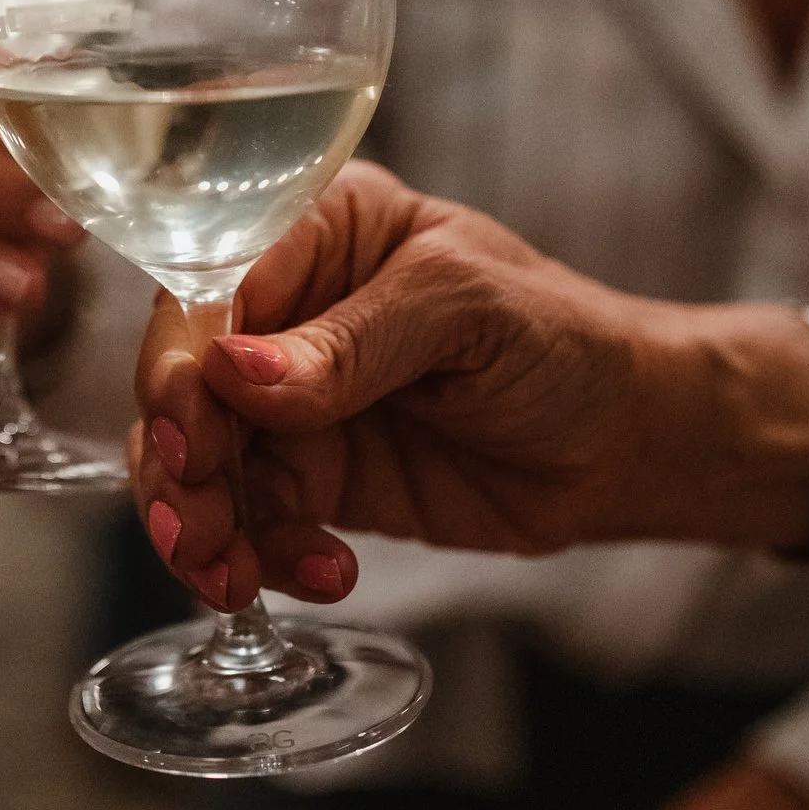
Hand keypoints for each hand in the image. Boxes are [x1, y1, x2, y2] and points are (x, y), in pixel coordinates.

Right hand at [128, 163, 808, 607]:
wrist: (629, 444)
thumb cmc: (564, 340)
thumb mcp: (468, 311)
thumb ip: (353, 342)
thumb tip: (236, 373)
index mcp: (318, 229)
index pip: (211, 286)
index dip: (180, 363)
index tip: (184, 436)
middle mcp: (288, 310)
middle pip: (185, 381)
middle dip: (178, 463)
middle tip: (193, 533)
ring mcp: (291, 400)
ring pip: (200, 461)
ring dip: (203, 525)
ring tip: (231, 580)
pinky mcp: (310, 477)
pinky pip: (252, 519)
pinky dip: (266, 557)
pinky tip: (328, 575)